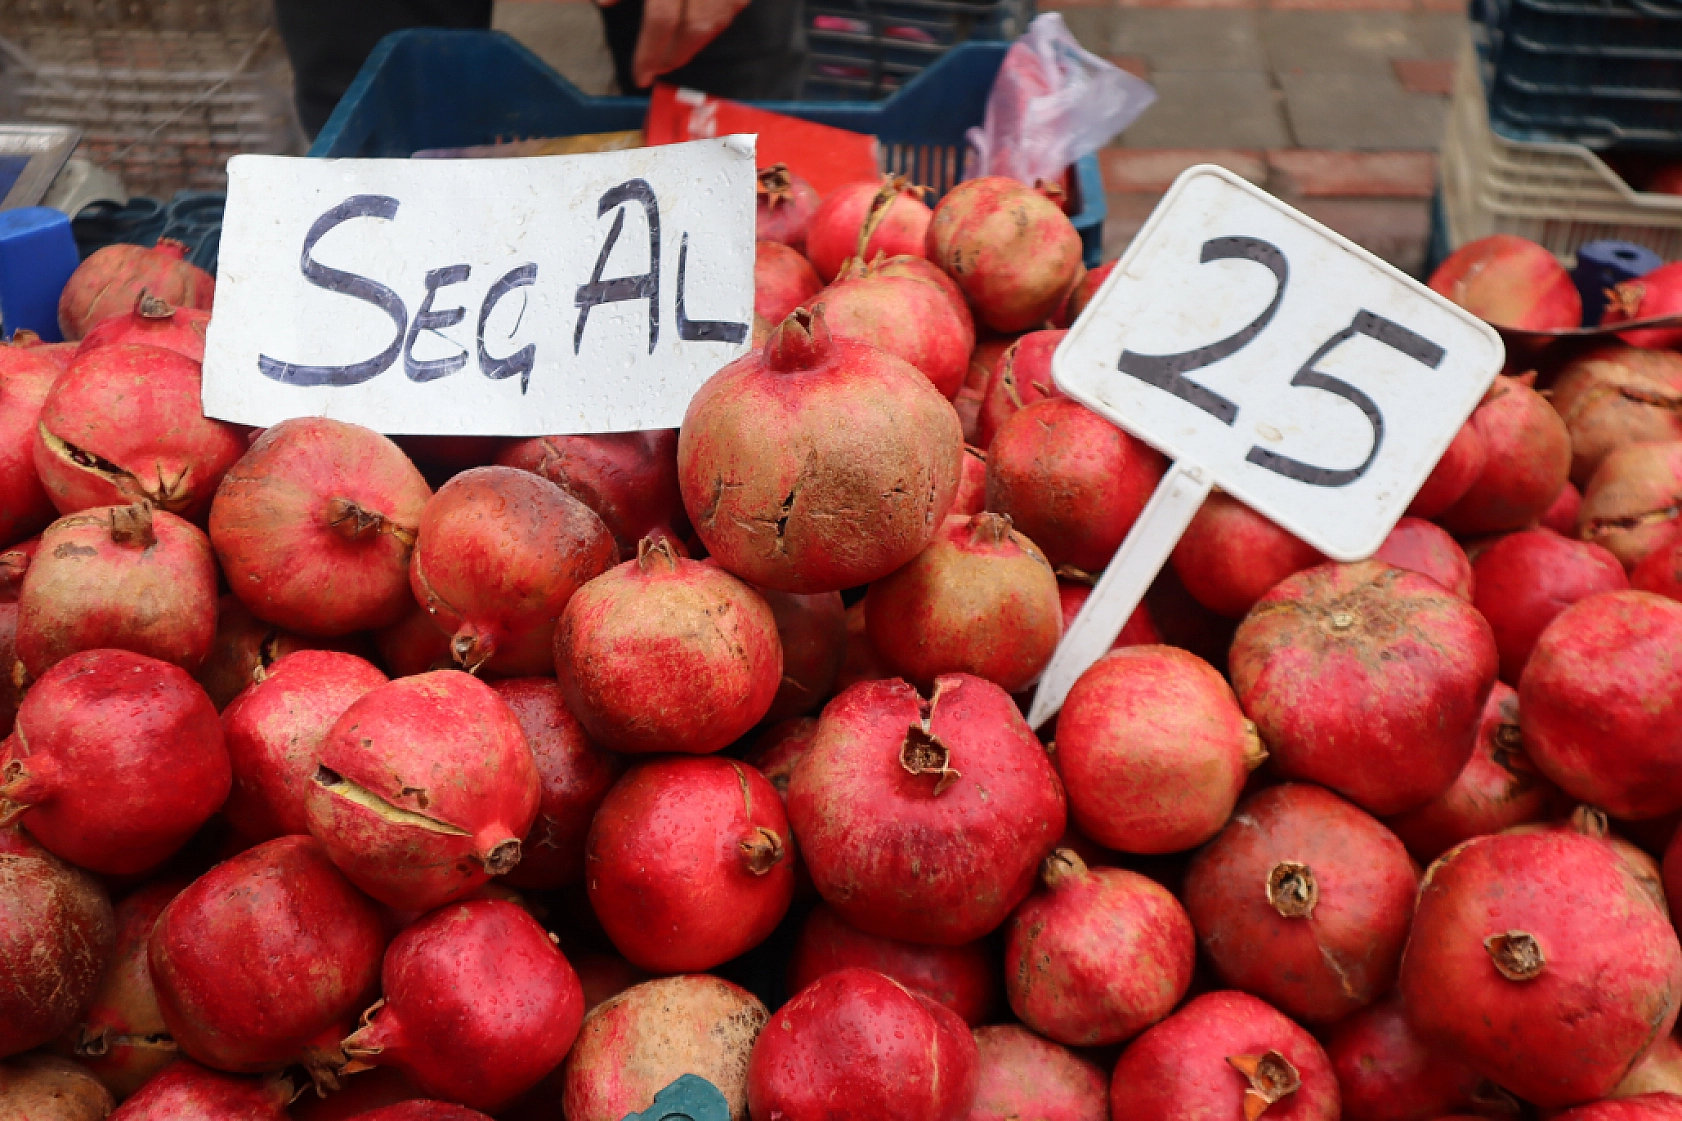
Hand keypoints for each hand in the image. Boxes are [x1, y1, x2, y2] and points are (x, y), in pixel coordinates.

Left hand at [598, 0, 751, 88]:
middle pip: (694, 28)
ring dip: (696, 42)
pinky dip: (716, 21)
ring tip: (678, 54)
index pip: (662, 20)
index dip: (650, 53)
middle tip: (659, 69)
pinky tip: (702, 27)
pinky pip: (733, 6)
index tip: (641, 77)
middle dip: (675, 55)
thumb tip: (603, 4)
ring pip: (716, 22)